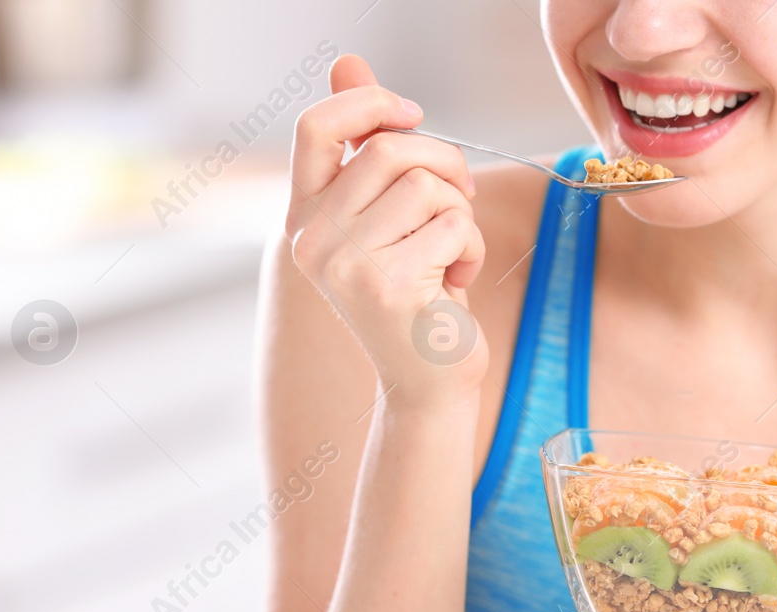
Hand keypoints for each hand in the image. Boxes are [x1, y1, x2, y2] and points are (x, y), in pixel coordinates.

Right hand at [286, 55, 486, 404]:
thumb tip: (349, 62)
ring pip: (426, 185)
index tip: (413, 116)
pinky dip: (472, 248)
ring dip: (459, 214)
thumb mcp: (388, 219)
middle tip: (459, 198)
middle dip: (444, 164)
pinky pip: (453, 225)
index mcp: (304, 218)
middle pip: (389, 149)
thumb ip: (364, 147)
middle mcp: (313, 240)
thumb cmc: (416, 296)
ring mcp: (346, 265)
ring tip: (452, 253)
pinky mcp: (389, 286)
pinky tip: (456, 283)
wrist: (428, 384)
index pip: (315, 127)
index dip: (369, 104)